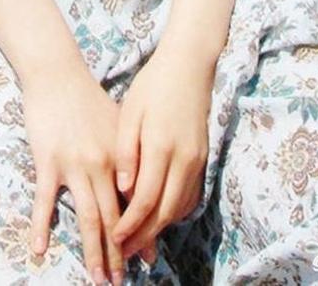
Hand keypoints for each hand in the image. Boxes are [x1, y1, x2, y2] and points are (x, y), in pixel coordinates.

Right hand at [23, 62, 154, 283]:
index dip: (141, 236)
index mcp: (121, 158)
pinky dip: (41, 226)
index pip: (134, 206)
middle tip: (119, 283)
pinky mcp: (48, 162)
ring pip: (86, 218)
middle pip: (112, 220)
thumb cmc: (90, 100)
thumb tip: (140, 191)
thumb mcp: (119, 126)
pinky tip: (39, 250)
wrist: (59, 75)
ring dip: (92, 253)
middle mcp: (102, 166)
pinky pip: (45, 201)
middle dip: (118, 255)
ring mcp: (74, 166)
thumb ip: (130, 158)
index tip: (146, 262)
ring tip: (96, 279)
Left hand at [111, 44, 211, 259]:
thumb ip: (126, 152)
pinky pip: (190, 196)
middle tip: (124, 253)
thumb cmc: (153, 85)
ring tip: (139, 241)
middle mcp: (184, 158)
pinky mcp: (203, 157)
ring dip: (160, 228)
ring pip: (180, 207)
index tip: (114, 239)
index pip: (146, 200)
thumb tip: (123, 189)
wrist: (189, 64)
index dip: (130, 224)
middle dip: (145, 236)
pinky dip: (174, 212)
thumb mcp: (130, 112)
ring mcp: (197, 159)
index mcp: (162, 146)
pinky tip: (159, 216)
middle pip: (166, 212)